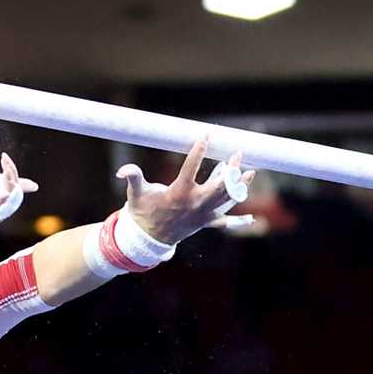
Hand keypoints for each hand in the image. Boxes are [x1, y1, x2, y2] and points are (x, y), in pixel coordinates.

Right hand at [0, 153, 39, 242]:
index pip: (7, 209)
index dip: (11, 201)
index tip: (11, 192)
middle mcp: (2, 206)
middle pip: (13, 193)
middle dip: (13, 182)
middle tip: (7, 169)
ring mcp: (1, 196)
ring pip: (12, 183)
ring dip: (10, 172)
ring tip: (4, 158)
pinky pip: (7, 179)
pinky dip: (7, 170)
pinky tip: (3, 157)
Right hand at [116, 137, 256, 243]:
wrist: (147, 238)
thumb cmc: (142, 212)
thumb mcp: (136, 193)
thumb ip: (133, 177)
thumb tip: (121, 171)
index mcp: (179, 192)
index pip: (192, 166)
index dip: (200, 149)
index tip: (207, 135)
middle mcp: (195, 203)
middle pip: (220, 184)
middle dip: (231, 168)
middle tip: (237, 153)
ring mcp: (203, 214)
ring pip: (227, 199)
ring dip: (240, 186)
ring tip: (250, 172)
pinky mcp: (205, 223)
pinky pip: (224, 222)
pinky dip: (238, 221)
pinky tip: (251, 219)